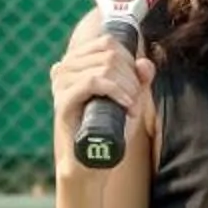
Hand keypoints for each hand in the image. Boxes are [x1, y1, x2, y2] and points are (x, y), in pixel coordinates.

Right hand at [49, 11, 154, 177]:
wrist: (90, 166)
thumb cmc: (108, 132)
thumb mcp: (129, 101)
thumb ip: (139, 80)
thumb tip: (146, 62)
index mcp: (76, 63)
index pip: (107, 40)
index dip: (129, 52)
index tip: (139, 74)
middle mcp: (65, 68)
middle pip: (110, 51)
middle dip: (132, 74)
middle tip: (134, 98)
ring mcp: (61, 83)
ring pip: (106, 65)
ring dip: (127, 86)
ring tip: (129, 107)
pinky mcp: (63, 100)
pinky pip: (95, 81)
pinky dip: (117, 91)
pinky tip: (125, 106)